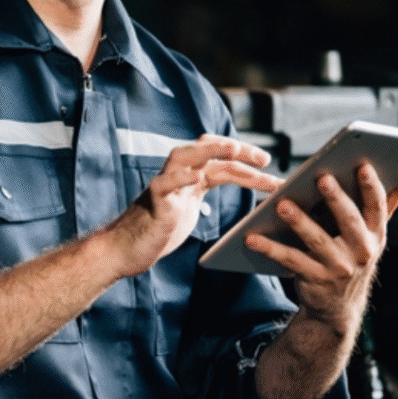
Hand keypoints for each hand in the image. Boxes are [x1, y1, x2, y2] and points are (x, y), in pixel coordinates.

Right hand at [107, 135, 279, 277]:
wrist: (128, 249)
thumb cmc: (160, 227)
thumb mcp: (191, 206)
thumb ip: (206, 189)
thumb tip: (239, 188)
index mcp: (191, 176)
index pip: (222, 160)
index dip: (246, 159)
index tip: (269, 164)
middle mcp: (178, 174)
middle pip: (208, 150)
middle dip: (238, 150)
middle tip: (266, 158)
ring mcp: (164, 186)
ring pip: (185, 157)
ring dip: (210, 150)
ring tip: (234, 149)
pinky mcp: (154, 203)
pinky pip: (164, 184)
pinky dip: (180, 177)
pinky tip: (197, 177)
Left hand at [245, 162, 397, 334]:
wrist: (337, 309)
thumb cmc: (351, 258)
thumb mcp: (371, 237)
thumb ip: (385, 207)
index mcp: (374, 235)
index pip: (377, 208)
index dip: (372, 187)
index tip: (362, 166)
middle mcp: (361, 252)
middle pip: (348, 221)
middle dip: (336, 199)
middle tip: (321, 178)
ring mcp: (338, 268)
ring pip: (317, 240)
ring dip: (299, 220)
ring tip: (282, 203)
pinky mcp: (314, 280)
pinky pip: (290, 260)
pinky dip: (270, 248)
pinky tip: (253, 236)